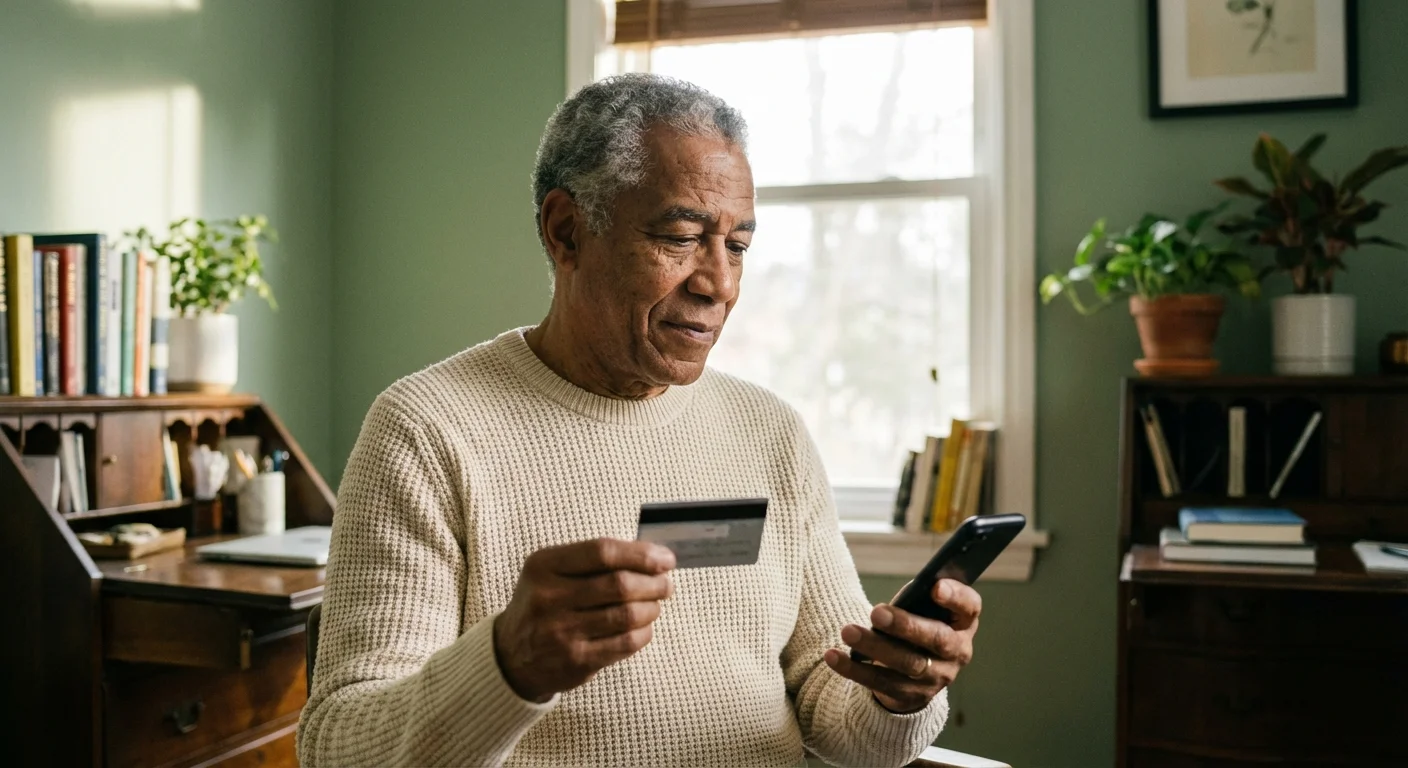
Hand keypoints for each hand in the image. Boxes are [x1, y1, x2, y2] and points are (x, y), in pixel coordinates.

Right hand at [493, 538, 675, 702]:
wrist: (511, 654)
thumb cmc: (544, 604)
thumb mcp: (552, 572)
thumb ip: (593, 561)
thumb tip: (652, 557)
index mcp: (544, 566)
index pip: (602, 552)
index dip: (641, 554)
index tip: (665, 559)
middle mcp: (549, 598)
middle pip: (620, 584)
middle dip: (654, 583)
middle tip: (665, 584)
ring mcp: (561, 632)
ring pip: (627, 615)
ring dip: (651, 608)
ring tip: (655, 604)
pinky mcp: (575, 661)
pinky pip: (625, 644)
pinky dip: (643, 633)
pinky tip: (643, 627)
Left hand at [823, 579, 980, 713]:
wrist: (917, 673)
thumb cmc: (918, 623)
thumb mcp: (924, 609)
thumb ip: (917, 600)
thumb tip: (894, 601)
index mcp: (963, 623)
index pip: (969, 607)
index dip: (955, 597)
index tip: (935, 587)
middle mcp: (957, 652)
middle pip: (936, 639)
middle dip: (906, 626)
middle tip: (876, 613)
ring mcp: (936, 678)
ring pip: (907, 663)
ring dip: (875, 647)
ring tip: (848, 631)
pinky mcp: (911, 696)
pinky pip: (881, 683)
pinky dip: (854, 669)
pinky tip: (833, 656)